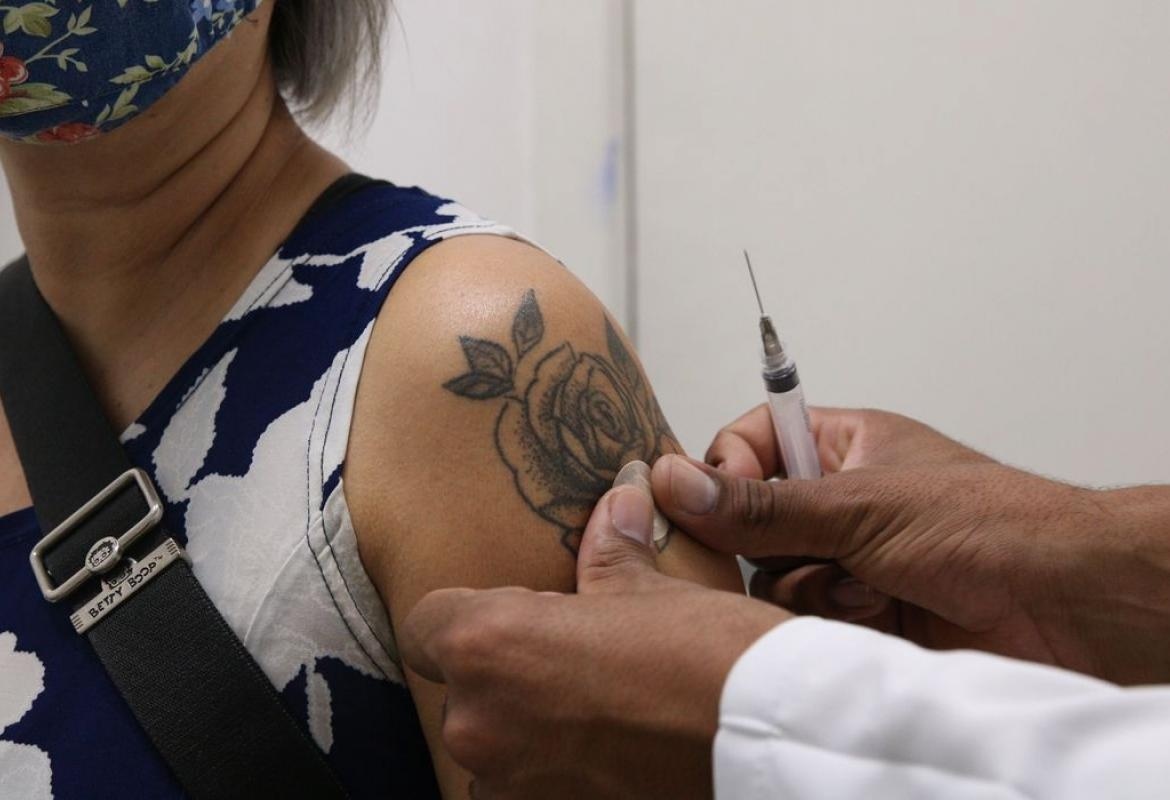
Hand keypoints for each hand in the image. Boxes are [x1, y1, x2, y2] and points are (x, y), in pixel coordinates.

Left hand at [400, 482, 788, 799]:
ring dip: (528, 729)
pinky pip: (528, 788)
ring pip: (492, 746)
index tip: (506, 613)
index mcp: (490, 645)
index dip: (465, 614)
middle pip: (459, 688)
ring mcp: (512, 787)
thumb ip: (611, 556)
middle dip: (504, 674)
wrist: (781, 745)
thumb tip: (617, 505)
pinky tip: (611, 748)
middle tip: (571, 661)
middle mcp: (481, 724)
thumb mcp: (656, 595)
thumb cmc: (715, 666)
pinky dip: (556, 772)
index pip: (425, 622)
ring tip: (600, 711)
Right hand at [652, 406, 1169, 684]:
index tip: (716, 500)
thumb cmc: (990, 524)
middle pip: (750, 517)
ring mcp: (850, 556)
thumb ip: (762, 505)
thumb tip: (678, 482)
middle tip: (806, 547)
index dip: (725, 469)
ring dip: (809, 584)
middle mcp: (840, 498)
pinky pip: (803, 615)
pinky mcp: (860, 609)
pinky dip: (832, 616)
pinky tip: (879, 610)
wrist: (1063, 603)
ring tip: (864, 582)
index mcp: (842, 445)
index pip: (749, 441)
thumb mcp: (861, 505)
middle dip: (773, 542)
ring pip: (771, 574)